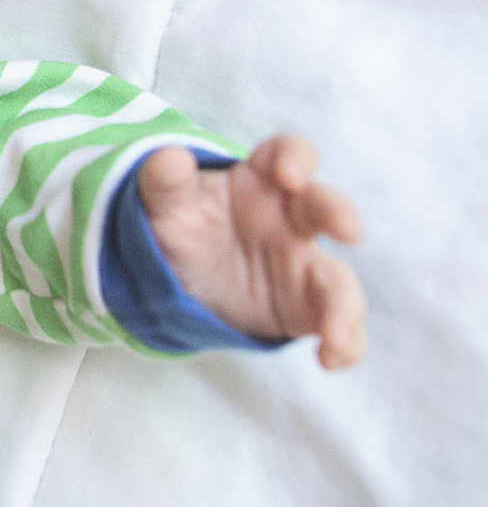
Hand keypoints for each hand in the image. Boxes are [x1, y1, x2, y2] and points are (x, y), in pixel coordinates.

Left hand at [140, 134, 365, 368]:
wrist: (178, 278)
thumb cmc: (182, 226)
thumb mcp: (165, 204)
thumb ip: (166, 182)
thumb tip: (168, 157)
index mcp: (260, 180)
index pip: (288, 155)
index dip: (296, 158)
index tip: (291, 173)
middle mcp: (292, 218)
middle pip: (326, 208)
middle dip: (340, 214)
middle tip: (346, 231)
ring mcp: (303, 263)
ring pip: (337, 277)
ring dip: (344, 302)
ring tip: (335, 331)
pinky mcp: (306, 306)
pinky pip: (337, 323)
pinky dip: (344, 341)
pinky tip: (331, 357)